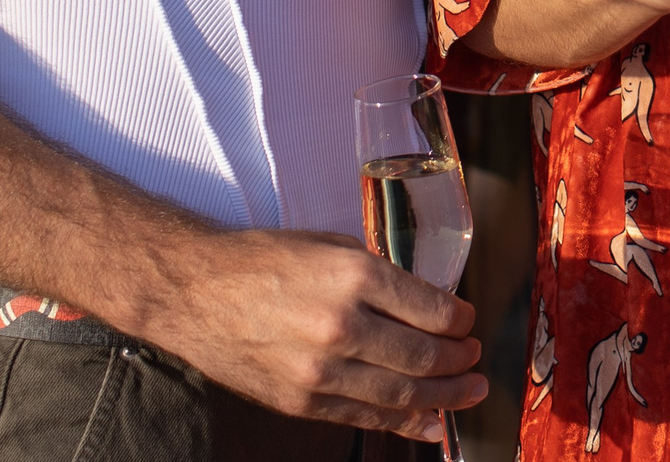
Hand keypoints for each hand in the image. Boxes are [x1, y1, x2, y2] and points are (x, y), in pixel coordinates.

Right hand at [149, 228, 483, 442]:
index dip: (459, 320)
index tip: (467, 320)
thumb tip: (424, 305)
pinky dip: (403, 422)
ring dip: (443, 397)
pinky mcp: (302, 402)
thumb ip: (379, 276)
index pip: (430, 310)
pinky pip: (364, 416)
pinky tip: (430, 423)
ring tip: (469, 393)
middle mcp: (341, 326)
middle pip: (423, 357)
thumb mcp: (329, 246)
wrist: (195, 292)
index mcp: (353, 277)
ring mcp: (320, 371)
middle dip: (459, 361)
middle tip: (474, 359)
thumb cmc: (263, 260)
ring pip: (400, 394)